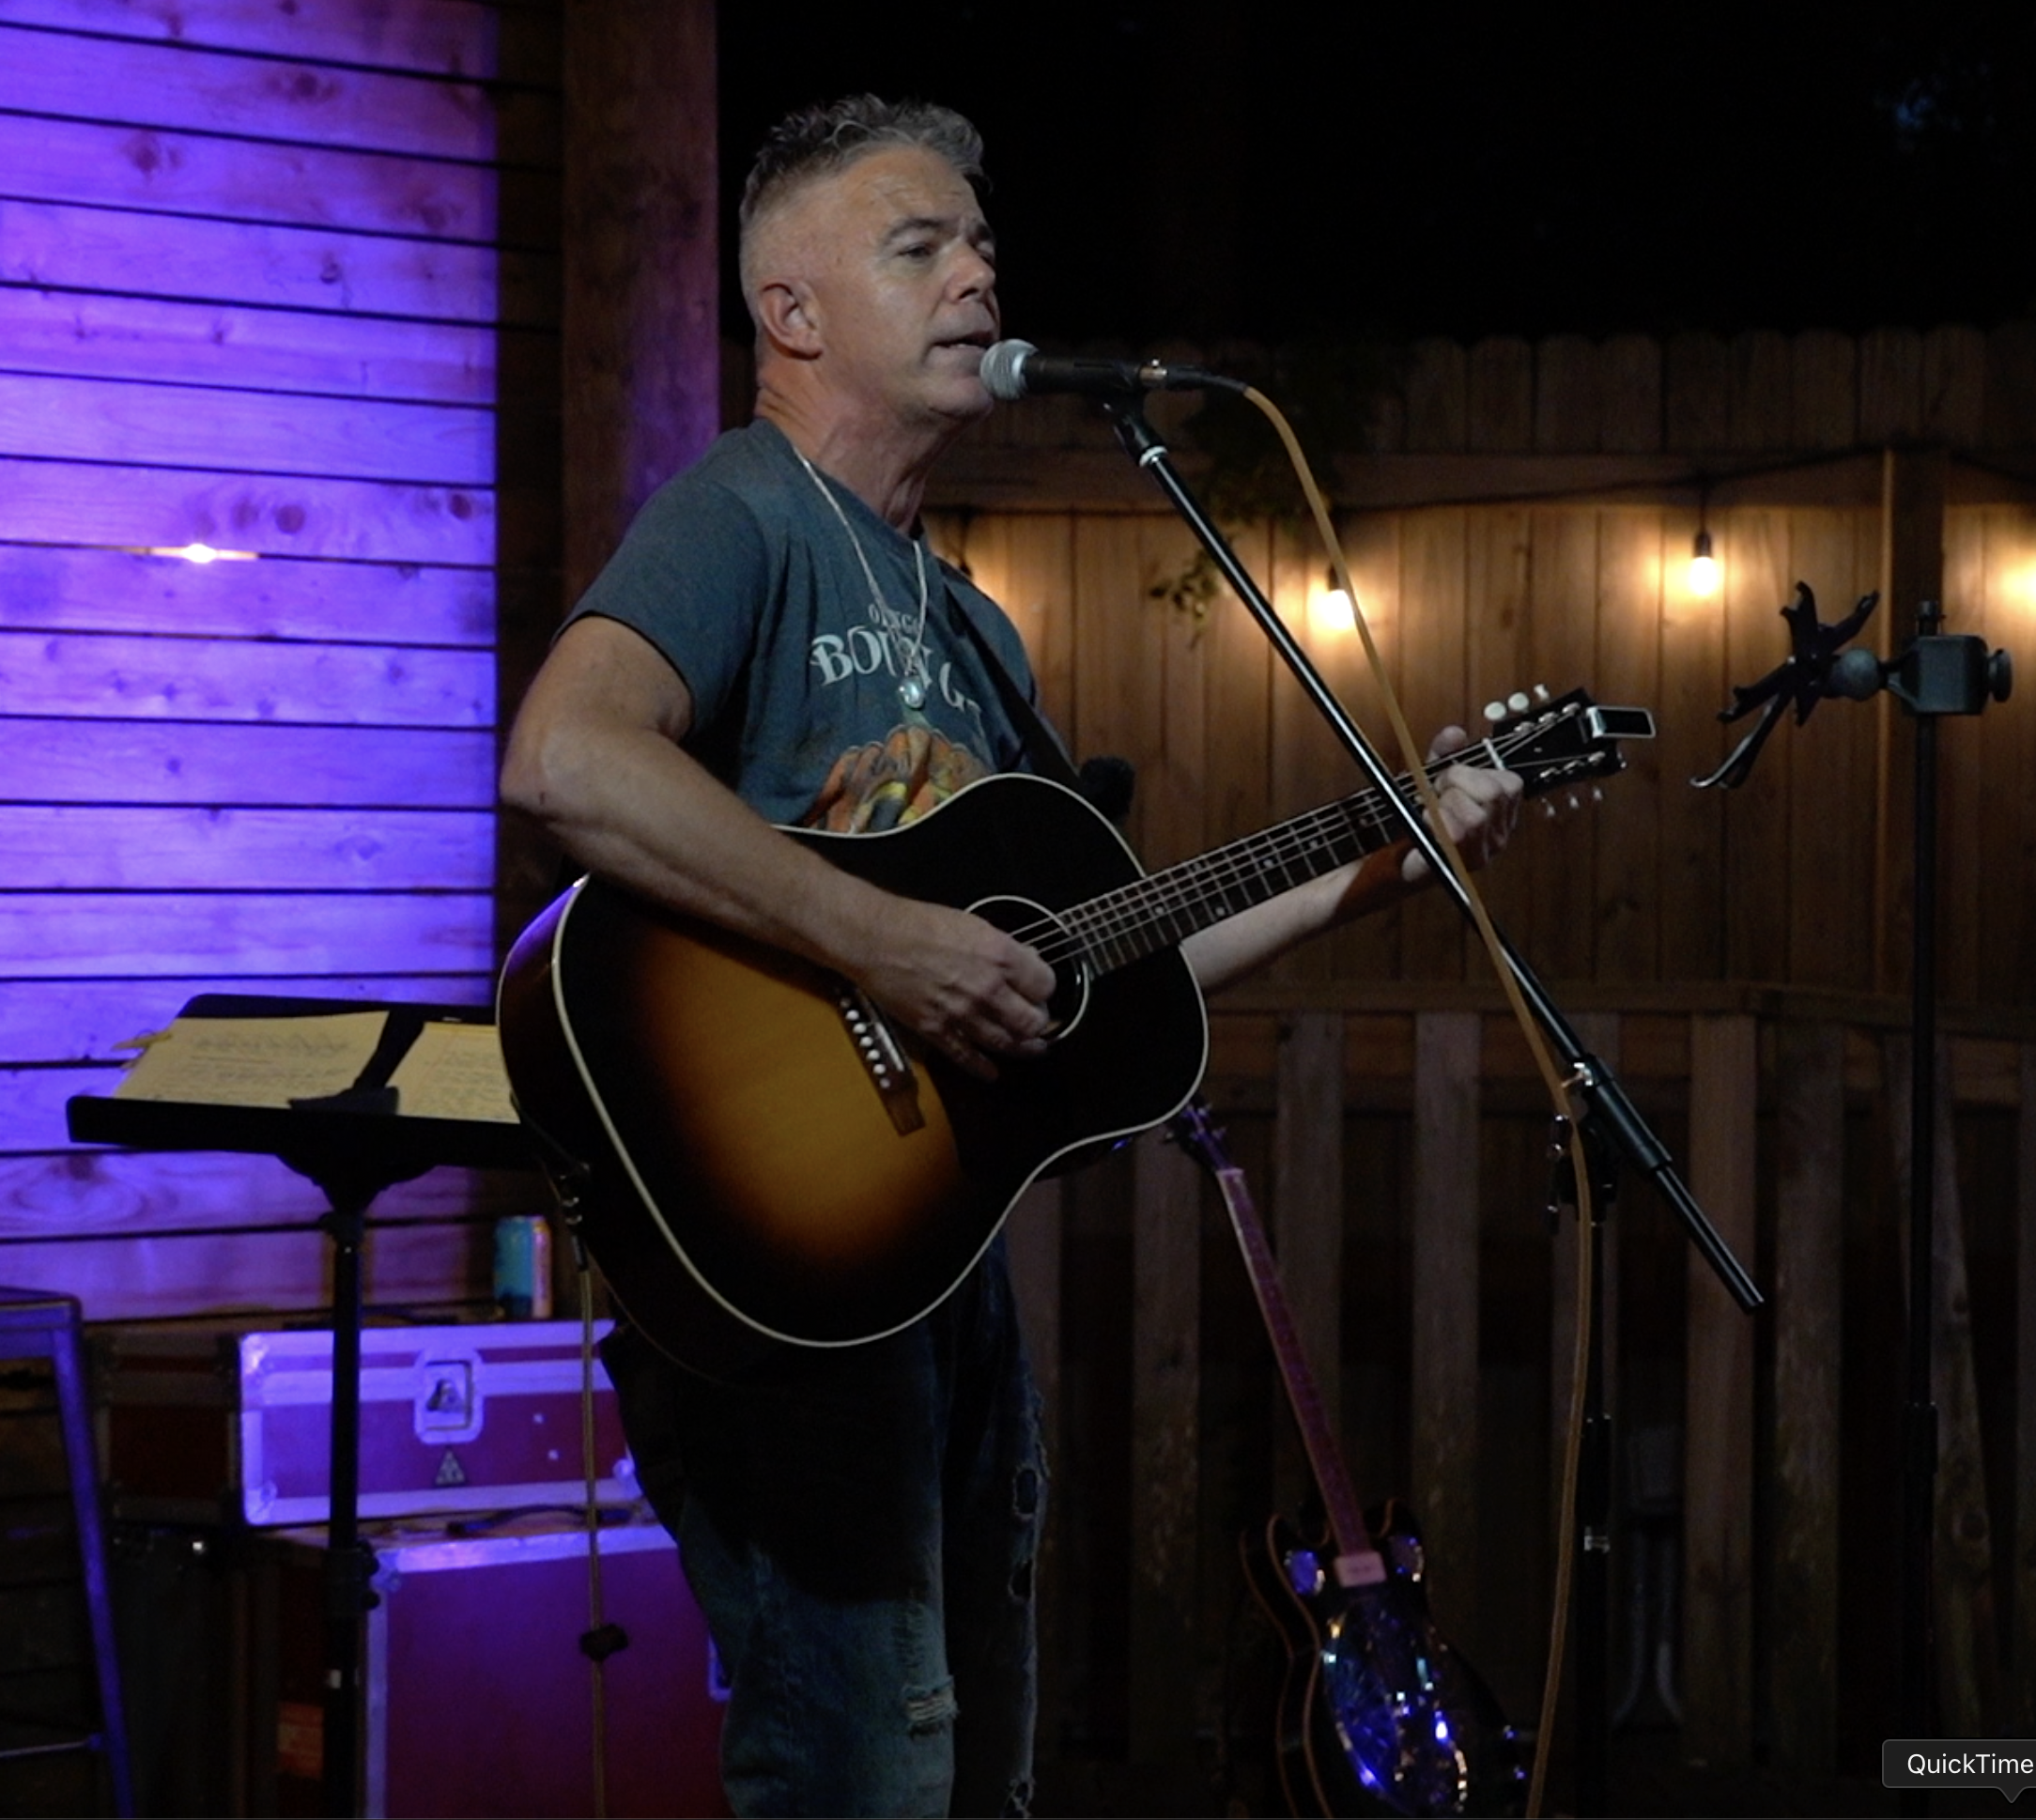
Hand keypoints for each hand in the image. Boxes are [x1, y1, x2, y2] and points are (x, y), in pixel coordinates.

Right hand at [847, 896, 1055, 1081]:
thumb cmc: (917, 925)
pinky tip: (992, 1071)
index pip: (1045, 985)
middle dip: (1039, 1023)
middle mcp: (986, 988)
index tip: (1042, 991)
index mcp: (999, 956)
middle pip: (1032, 1021)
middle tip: (1038, 1021)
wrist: (876, 938)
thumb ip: (1004, 947)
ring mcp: (962, 1013)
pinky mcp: (937, 1030)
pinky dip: (983, 1068)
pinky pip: (968, 1057)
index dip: (1045, 989)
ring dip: (1023, 1048)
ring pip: (1007, 1043)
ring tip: (1031, 1049)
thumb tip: (1025, 960)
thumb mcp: (974, 924)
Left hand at [1399, 724, 1522, 884]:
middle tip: (1437, 793)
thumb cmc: (1419, 817)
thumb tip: (1454, 734)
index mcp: (1501, 810)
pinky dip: (1436, 823)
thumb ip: (1444, 753)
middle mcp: (1500, 832)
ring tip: (1430, 812)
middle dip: (1457, 785)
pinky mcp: (1462, 865)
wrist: (1393, 856)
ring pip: (1476, 816)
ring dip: (1444, 806)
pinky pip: (1457, 835)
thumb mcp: (1432, 777)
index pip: (1509, 783)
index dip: (1473, 774)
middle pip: (1493, 795)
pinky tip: (1425, 825)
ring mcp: (1485, 852)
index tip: (1447, 780)